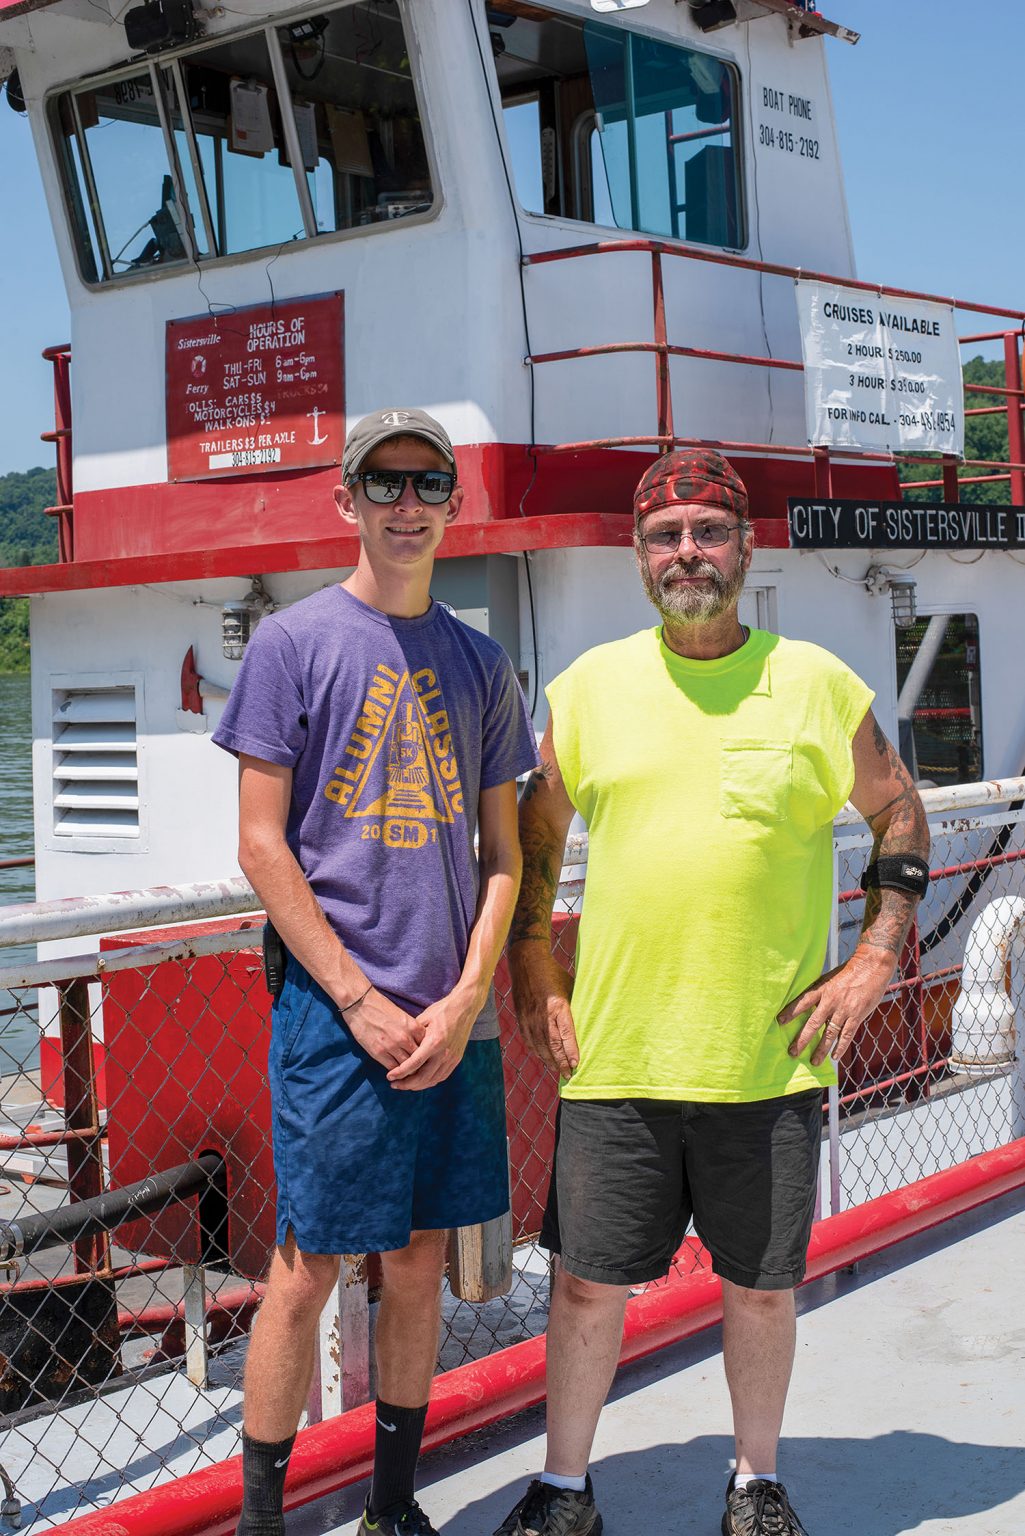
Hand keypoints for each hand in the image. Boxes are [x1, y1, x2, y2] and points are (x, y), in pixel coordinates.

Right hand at [342, 988, 424, 1069]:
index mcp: (413, 1026)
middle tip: (416, 1066)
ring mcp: (392, 1046)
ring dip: (406, 1069)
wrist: (360, 1004)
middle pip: (418, 1058)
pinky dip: (395, 1071)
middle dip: (418, 1063)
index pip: (427, 1046)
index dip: (426, 1052)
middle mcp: (405, 1037)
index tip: (423, 1055)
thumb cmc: (381, 1007)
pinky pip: (392, 1068)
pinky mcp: (378, 1052)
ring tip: (406, 1070)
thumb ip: (412, 1030)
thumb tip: (419, 1042)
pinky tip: (395, 1070)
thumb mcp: (402, 1016)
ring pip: (406, 1065)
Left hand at [385, 987, 480, 1090]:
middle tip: (395, 1084)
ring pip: (433, 1080)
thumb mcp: (423, 1019)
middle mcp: (444, 1053)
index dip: (400, 1072)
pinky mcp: (456, 1059)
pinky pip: (442, 1076)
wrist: (464, 1007)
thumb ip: (413, 1035)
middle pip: (423, 1077)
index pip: (414, 1063)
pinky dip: (430, 1081)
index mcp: (434, 1042)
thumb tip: (400, 1047)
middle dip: (407, 1084)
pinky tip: (421, 1081)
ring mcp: (452, 1058)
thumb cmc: (442, 1010)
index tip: (390, 1077)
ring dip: (418, 1085)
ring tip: (405, 1084)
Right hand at [509, 945, 578, 1079]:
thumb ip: (576, 1004)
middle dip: (561, 1062)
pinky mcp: (522, 1018)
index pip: (565, 1034)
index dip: (571, 1051)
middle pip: (552, 1045)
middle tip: (569, 1075)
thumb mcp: (570, 985)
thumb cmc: (553, 973)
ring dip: (550, 1061)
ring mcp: (530, 1018)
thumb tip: (590, 1018)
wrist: (526, 961)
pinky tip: (544, 1058)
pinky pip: (530, 1040)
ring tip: (558, 1071)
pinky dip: (537, 1052)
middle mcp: (543, 1015)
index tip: (577, 1064)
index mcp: (558, 1005)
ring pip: (540, 1046)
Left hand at [777, 945, 896, 1066]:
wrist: (871, 967)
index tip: (779, 1022)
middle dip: (802, 1039)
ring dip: (821, 1049)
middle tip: (793, 1052)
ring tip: (814, 1061)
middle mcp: (831, 1001)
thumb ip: (819, 990)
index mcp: (822, 989)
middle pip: (813, 1023)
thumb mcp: (829, 977)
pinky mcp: (857, 1016)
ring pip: (830, 1034)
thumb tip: (807, 1002)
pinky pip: (847, 1035)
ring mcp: (844, 1010)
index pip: (802, 1002)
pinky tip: (835, 1057)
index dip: (790, 1012)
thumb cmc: (849, 971)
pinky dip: (840, 1047)